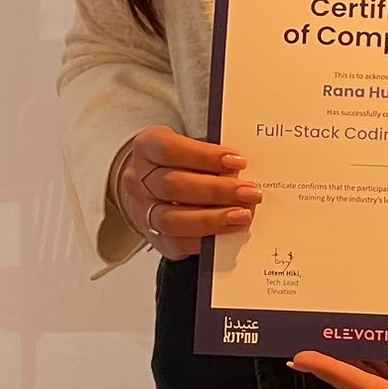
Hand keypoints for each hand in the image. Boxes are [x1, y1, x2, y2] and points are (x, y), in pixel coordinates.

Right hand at [111, 125, 261, 259]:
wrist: (148, 186)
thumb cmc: (176, 162)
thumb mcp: (188, 145)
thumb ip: (210, 154)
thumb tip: (241, 169)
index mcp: (147, 147)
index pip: (170, 149)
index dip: (205, 156)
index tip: (238, 162)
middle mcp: (138, 180)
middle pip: (174, 186)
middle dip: (217, 190)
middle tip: (249, 192)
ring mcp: (142, 211)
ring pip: (172, 219)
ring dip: (212, 219)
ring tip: (242, 215)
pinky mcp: (154, 238)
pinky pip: (177, 243)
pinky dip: (205, 239)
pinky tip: (227, 233)